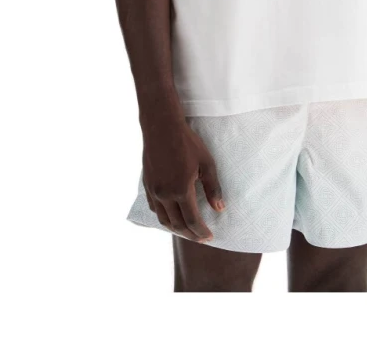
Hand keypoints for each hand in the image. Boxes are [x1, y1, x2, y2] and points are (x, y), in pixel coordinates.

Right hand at [142, 118, 224, 241]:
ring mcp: (153, 190)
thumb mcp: (206, 163)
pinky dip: (164, 217)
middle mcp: (164, 194)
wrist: (162, 128)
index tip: (209, 237)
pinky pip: (155, 208)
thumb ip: (213, 188)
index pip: (192, 221)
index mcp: (181, 190)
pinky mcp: (147, 185)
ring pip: (163, 219)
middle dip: (190, 234)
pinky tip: (172, 216)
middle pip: (177, 224)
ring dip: (176, 229)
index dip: (201, 232)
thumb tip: (219, 208)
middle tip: (201, 238)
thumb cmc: (187, 143)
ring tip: (187, 231)